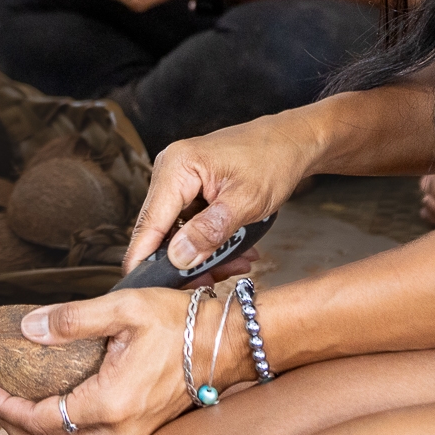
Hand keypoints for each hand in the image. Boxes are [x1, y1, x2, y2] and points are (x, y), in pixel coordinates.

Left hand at [0, 289, 194, 434]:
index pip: (41, 421)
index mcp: (110, 404)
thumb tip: (29, 328)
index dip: (7, 407)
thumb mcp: (123, 308)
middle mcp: (117, 433)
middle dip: (13, 428)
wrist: (222, 345)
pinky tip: (53, 414)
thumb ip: (72, 319)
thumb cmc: (179, 324)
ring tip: (18, 408)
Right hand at [125, 106, 325, 270]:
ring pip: (178, 233)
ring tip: (238, 263)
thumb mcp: (247, 201)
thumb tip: (178, 258)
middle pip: (161, 233)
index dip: (144, 262)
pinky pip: (190, 224)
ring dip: (204, 254)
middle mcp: (169, 171)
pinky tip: (236, 250)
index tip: (145, 293)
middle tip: (214, 281)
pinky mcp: (188, 189)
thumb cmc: (273, 160)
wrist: (290, 141)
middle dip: (187, 262)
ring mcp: (178, 180)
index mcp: (177, 168)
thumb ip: (210, 230)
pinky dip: (209, 241)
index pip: (149, 225)